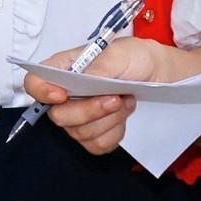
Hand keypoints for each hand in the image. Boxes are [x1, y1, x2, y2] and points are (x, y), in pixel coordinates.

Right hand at [29, 34, 177, 155]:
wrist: (165, 76)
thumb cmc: (140, 58)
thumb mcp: (120, 54)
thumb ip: (96, 69)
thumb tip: (76, 82)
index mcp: (66, 68)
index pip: (35, 82)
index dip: (41, 91)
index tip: (62, 95)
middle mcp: (68, 94)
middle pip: (58, 116)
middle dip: (89, 110)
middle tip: (115, 98)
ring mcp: (82, 116)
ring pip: (79, 133)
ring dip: (107, 120)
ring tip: (125, 101)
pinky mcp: (97, 133)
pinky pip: (96, 145)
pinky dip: (113, 133)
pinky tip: (123, 117)